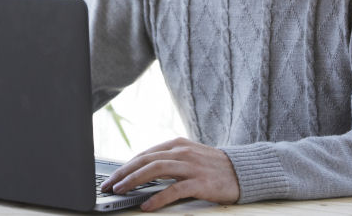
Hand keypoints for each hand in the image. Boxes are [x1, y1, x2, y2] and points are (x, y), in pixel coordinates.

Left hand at [100, 137, 239, 211]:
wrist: (243, 171)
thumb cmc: (213, 166)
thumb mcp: (189, 156)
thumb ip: (168, 160)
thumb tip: (142, 170)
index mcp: (177, 144)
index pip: (144, 154)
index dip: (126, 166)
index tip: (112, 177)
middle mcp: (181, 152)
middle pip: (145, 160)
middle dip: (123, 173)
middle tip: (108, 185)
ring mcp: (191, 166)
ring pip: (155, 170)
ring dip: (134, 181)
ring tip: (120, 191)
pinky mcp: (200, 182)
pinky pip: (174, 190)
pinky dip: (157, 198)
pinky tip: (146, 206)